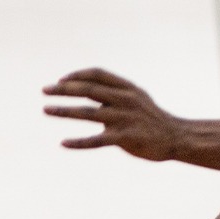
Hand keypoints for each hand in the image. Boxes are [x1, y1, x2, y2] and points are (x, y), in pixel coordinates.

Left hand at [43, 68, 182, 160]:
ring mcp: (124, 118)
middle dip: (63, 89)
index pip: (97, 74)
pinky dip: (79, 142)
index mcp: (126, 88)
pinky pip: (97, 140)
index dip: (77, 75)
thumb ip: (111, 94)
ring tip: (45, 110)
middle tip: (44, 90)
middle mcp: (125, 100)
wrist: (175, 137)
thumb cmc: (150, 118)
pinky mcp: (125, 138)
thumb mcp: (134, 98)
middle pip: (88, 90)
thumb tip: (85, 93)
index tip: (60, 80)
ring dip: (64, 111)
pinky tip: (63, 143)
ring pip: (88, 113)